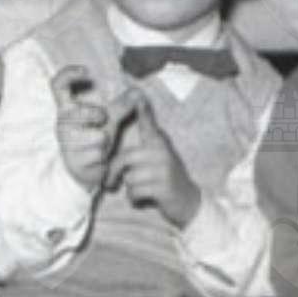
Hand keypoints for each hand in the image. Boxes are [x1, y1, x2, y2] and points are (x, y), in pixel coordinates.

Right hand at [52, 66, 121, 190]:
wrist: (86, 171)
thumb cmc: (93, 139)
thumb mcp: (108, 119)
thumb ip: (121, 106)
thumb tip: (138, 92)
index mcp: (67, 109)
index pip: (58, 85)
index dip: (69, 74)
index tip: (87, 71)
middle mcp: (62, 123)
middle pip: (73, 113)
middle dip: (92, 114)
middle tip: (104, 117)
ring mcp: (65, 142)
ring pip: (90, 136)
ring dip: (102, 139)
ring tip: (101, 143)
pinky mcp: (73, 160)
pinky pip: (95, 153)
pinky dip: (102, 155)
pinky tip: (99, 157)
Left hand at [105, 99, 202, 227]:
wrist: (187, 202)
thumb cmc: (164, 177)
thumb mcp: (157, 156)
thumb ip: (145, 141)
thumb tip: (133, 119)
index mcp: (159, 143)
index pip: (149, 124)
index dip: (143, 110)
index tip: (138, 94)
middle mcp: (163, 153)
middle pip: (126, 157)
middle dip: (114, 172)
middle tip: (110, 182)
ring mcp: (165, 170)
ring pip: (130, 177)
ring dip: (129, 188)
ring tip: (137, 190)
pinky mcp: (164, 188)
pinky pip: (135, 192)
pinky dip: (134, 199)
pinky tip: (142, 199)